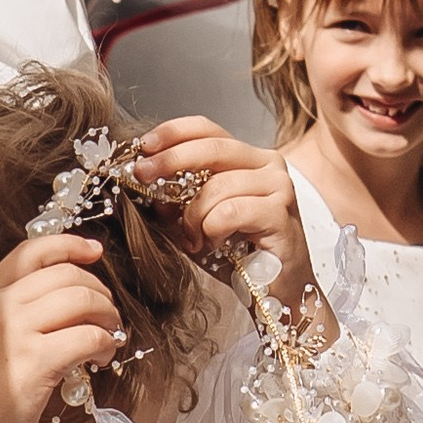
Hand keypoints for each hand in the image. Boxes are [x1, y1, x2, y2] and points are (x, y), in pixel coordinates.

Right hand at [0, 237, 126, 422]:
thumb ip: (19, 311)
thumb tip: (73, 299)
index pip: (33, 251)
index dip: (70, 245)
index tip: (95, 251)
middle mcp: (1, 306)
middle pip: (67, 275)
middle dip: (100, 291)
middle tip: (109, 315)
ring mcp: (17, 333)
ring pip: (83, 300)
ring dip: (108, 317)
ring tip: (109, 338)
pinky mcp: (36, 361)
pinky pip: (88, 337)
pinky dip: (104, 344)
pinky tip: (102, 358)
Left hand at [129, 117, 317, 311]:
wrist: (275, 293)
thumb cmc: (238, 255)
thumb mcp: (195, 220)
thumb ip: (174, 198)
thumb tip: (144, 178)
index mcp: (248, 159)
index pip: (208, 129)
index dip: (172, 132)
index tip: (143, 145)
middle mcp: (268, 165)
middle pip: (211, 146)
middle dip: (170, 159)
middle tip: (142, 175)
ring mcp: (278, 186)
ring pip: (217, 186)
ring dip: (194, 217)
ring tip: (195, 239)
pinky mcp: (280, 212)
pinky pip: (229, 212)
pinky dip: (211, 230)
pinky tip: (213, 244)